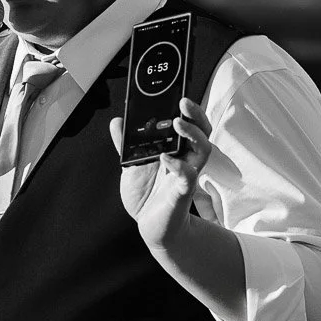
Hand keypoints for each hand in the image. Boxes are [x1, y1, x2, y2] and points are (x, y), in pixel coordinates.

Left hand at [110, 98, 213, 248]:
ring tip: (177, 123)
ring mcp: (186, 175)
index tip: (179, 93)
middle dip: (196, 115)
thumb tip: (117, 121)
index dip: (189, 109)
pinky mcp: (182, 192)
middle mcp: (187, 159)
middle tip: (184, 102)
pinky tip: (166, 158)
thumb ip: (126, 144)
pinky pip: (187, 176)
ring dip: (192, 134)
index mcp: (177, 150)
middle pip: (203, 132)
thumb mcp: (132, 165)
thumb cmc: (146, 195)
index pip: (190, 124)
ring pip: (203, 149)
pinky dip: (178, 165)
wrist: (150, 226)